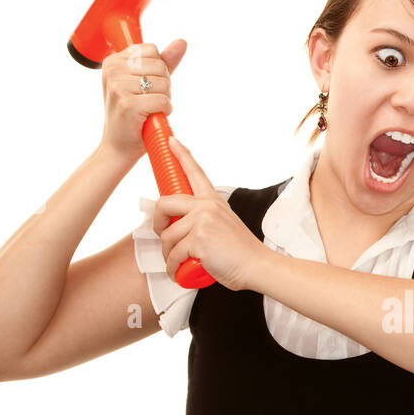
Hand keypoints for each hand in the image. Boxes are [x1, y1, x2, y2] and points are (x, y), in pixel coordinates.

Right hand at [97, 40, 186, 161]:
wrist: (119, 147)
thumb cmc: (133, 115)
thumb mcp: (146, 83)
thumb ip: (164, 61)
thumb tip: (182, 42)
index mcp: (112, 61)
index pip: (151, 50)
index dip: (157, 70)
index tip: (145, 86)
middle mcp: (112, 70)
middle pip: (159, 65)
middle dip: (163, 85)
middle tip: (148, 101)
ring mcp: (118, 86)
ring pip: (163, 83)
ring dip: (164, 99)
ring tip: (149, 109)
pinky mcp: (128, 104)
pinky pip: (163, 100)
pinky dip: (164, 111)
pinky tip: (152, 117)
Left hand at [157, 136, 266, 291]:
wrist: (256, 266)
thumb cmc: (241, 253)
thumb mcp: (224, 226)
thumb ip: (204, 221)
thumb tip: (182, 230)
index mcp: (213, 201)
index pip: (195, 172)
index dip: (181, 154)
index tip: (171, 141)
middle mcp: (206, 206)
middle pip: (164, 204)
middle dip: (157, 224)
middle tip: (163, 236)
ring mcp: (202, 221)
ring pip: (167, 236)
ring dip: (168, 255)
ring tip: (178, 264)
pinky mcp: (198, 239)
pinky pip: (174, 254)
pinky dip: (173, 268)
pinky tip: (178, 273)